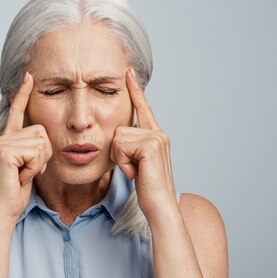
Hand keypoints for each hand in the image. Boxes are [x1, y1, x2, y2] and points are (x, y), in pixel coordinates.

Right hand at [0, 71, 52, 222]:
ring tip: (24, 175)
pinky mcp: (5, 151)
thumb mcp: (30, 166)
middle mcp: (3, 137)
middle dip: (44, 155)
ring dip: (39, 163)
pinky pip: (36, 153)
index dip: (23, 94)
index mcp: (8, 139)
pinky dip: (34, 168)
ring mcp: (2, 143)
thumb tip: (43, 140)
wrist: (4, 210)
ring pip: (41, 143)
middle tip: (29, 171)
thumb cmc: (17, 191)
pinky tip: (21, 177)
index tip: (29, 76)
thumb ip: (33, 149)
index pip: (18, 112)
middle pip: (42, 131)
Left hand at [110, 68, 177, 218]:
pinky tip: (135, 173)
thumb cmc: (147, 188)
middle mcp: (158, 133)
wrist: (159, 206)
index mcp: (155, 135)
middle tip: (133, 170)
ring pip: (117, 138)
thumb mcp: (136, 163)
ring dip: (120, 159)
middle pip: (119, 129)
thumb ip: (131, 147)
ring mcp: (156, 138)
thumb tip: (117, 137)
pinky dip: (122, 163)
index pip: (143, 108)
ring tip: (135, 172)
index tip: (128, 71)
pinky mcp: (151, 146)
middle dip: (118, 153)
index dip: (135, 90)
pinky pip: (120, 146)